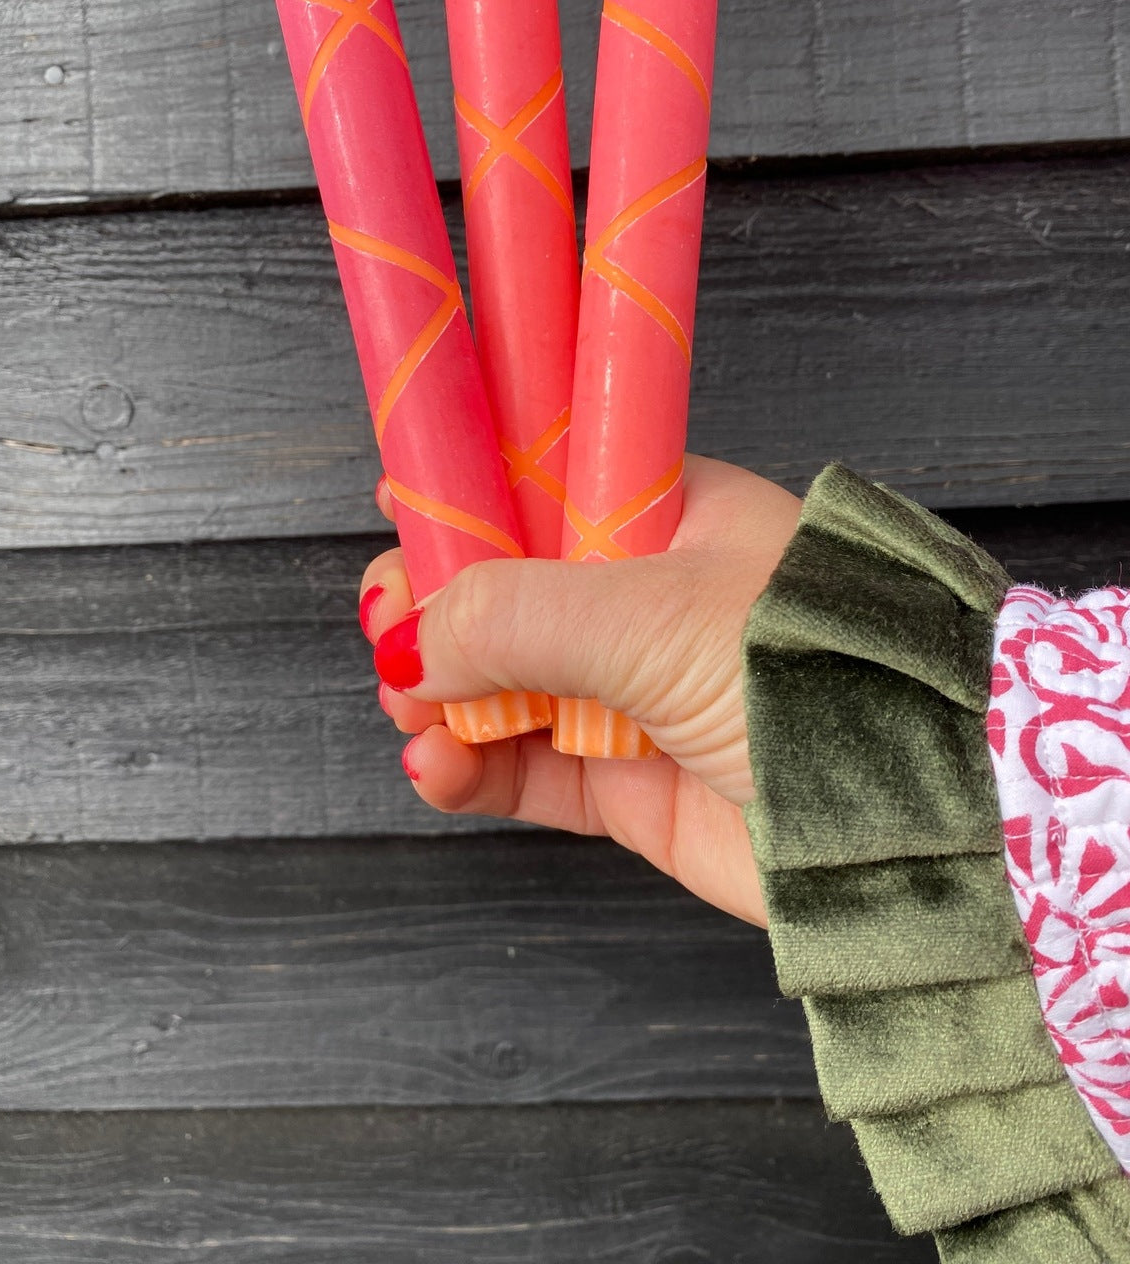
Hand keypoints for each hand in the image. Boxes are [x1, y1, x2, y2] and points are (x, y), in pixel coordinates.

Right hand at [358, 455, 800, 925]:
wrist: (909, 816)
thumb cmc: (811, 672)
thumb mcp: (647, 611)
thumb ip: (514, 613)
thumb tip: (407, 636)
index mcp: (664, 516)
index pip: (542, 484)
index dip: (469, 496)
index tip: (402, 510)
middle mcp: (644, 598)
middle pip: (504, 589)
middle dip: (436, 610)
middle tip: (390, 628)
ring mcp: (633, 692)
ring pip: (500, 683)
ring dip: (439, 694)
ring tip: (411, 707)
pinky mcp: (627, 785)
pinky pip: (520, 769)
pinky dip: (467, 767)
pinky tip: (435, 763)